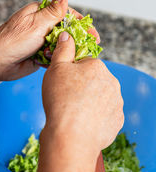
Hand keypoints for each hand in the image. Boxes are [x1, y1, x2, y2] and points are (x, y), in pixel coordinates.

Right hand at [42, 32, 123, 156]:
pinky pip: (105, 115)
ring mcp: (117, 103)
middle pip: (94, 81)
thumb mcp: (55, 69)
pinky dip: (96, 118)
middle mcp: (112, 83)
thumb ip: (63, 50)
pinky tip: (83, 123)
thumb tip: (68, 35)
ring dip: (90, 102)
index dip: (72, 73)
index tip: (64, 84)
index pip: (85, 65)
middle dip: (82, 87)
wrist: (70, 137)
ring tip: (74, 113)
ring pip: (100, 98)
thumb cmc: (60, 101)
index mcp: (97, 67)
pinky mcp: (117, 121)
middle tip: (67, 99)